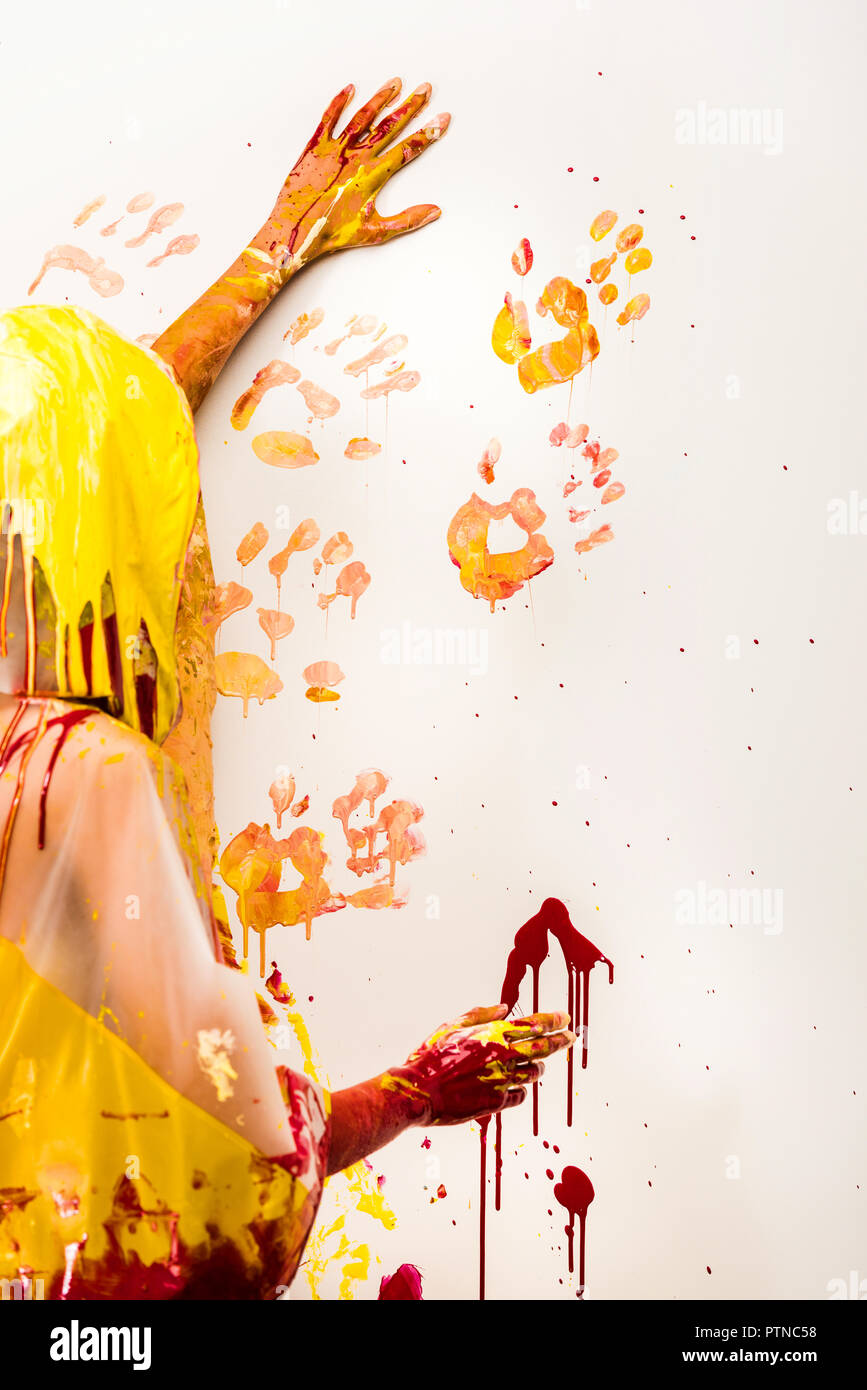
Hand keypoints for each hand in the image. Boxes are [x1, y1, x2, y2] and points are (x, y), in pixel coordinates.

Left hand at [270, 79, 449, 265]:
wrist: (296, 229)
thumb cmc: (333, 233)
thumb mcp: (375, 232)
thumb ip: (407, 220)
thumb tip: (434, 211)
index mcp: (372, 175)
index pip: (407, 149)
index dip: (427, 134)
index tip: (441, 119)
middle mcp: (356, 156)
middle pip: (389, 125)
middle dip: (410, 106)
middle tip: (425, 89)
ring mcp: (336, 148)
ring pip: (363, 117)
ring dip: (381, 98)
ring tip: (395, 83)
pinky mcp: (316, 147)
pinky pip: (329, 119)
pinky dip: (339, 103)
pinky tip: (350, 89)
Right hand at [386, 1004, 573, 1125]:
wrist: (419, 1091)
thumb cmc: (432, 1056)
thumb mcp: (452, 1026)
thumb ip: (481, 1015)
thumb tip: (504, 1008)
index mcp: (493, 1034)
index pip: (533, 1024)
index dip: (552, 1020)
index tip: (565, 1018)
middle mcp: (503, 1056)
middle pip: (542, 1047)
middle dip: (561, 1041)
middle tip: (571, 1038)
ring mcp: (502, 1080)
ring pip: (534, 1072)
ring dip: (539, 1067)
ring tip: (540, 1065)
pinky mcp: (497, 1102)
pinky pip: (521, 1095)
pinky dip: (521, 1090)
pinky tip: (516, 1087)